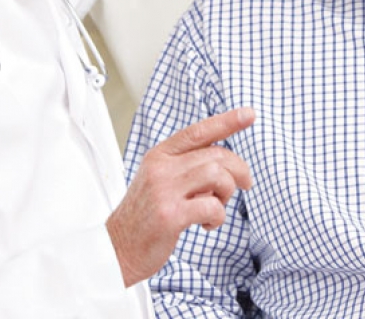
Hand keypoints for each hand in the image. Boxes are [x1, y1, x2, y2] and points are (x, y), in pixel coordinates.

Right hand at [106, 107, 255, 286]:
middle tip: (244, 184)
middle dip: (238, 169)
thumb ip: (186, 166)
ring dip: (227, 193)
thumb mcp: (160, 179)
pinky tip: (207, 224)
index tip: (249, 114)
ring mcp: (164, 190)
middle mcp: (161, 167)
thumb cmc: (145, 216)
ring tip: (218, 206)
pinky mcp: (170, 215)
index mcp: (160, 155)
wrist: (115, 249)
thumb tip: (224, 162)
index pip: (198, 131)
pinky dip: (218, 216)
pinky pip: (212, 206)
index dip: (226, 121)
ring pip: (217, 175)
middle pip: (216, 154)